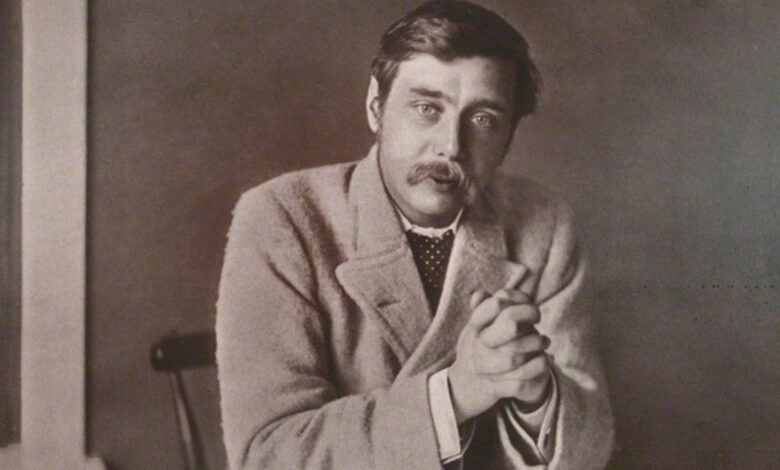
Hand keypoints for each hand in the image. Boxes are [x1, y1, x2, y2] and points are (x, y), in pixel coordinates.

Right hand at [448, 288, 551, 422]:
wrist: (463, 386)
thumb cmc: (475, 349)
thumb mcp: (476, 326)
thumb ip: (487, 306)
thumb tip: (496, 286)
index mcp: (474, 327)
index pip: (496, 304)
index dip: (517, 298)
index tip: (526, 301)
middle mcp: (477, 345)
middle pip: (510, 323)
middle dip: (529, 317)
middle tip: (538, 318)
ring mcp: (484, 368)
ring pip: (516, 356)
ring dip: (537, 345)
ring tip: (544, 341)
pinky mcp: (494, 388)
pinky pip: (520, 382)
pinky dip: (538, 369)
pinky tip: (546, 359)